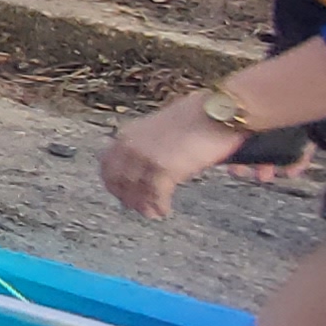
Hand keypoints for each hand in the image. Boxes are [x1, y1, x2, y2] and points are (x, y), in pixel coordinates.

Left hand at [101, 99, 253, 218]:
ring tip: (151, 213)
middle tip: (137, 208)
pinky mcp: (165, 168)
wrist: (218, 111)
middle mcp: (131, 145)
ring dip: (144, 205)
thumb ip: (149, 142)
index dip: (112, 182)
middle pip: (119, 180)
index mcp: (128, 133)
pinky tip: (164, 210)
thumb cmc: (197, 116)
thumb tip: (148, 162)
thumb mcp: (160, 126)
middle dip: (127, 197)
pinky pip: (156, 195)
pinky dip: (159, 205)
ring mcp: (146, 157)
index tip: (119, 193)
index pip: (107, 164)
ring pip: (136, 190)